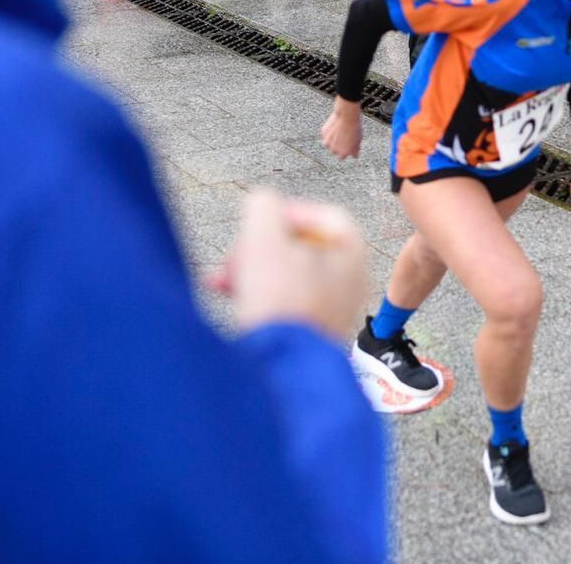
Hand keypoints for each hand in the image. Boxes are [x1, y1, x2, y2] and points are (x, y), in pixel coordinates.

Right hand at [208, 190, 366, 340]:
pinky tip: (230, 298)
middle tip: (231, 259)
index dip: (284, 212)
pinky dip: (258, 294)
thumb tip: (262, 202)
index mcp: (352, 251)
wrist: (285, 367)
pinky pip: (285, 300)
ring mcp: (334, 306)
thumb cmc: (282, 301)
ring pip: (286, 273)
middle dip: (257, 247)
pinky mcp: (312, 330)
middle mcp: (351, 278)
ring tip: (218, 282)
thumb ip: (263, 206)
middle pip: (298, 245)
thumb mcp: (265, 239)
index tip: (255, 224)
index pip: (320, 214)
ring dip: (250, 270)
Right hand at [320, 98, 362, 158]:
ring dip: (332, 140)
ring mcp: (327, 142)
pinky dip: (329, 132)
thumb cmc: (354, 129)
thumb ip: (355, 150)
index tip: (347, 145)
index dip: (344, 150)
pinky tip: (335, 127)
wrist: (347, 117)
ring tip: (339, 132)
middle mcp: (333, 150)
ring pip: (328, 143)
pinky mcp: (323, 133)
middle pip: (334, 150)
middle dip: (337, 146)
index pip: (342, 157)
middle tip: (343, 137)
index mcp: (343, 154)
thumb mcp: (358, 140)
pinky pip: (325, 134)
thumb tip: (355, 156)